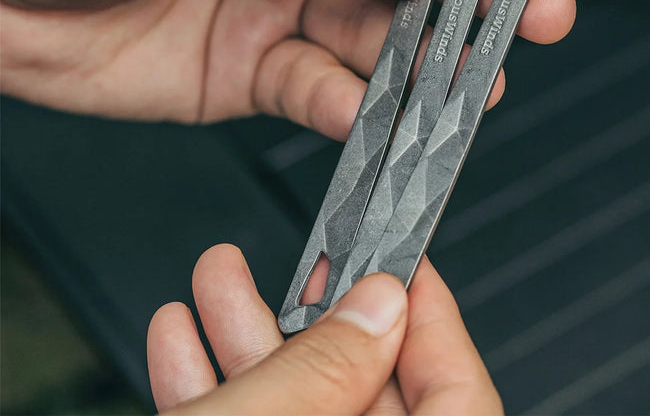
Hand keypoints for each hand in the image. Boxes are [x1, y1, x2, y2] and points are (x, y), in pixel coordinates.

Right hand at [147, 244, 502, 413]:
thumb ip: (332, 365)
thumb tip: (381, 302)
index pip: (460, 393)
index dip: (432, 317)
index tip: (400, 262)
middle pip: (363, 386)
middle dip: (313, 308)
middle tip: (299, 256)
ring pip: (293, 404)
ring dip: (246, 336)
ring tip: (217, 272)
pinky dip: (210, 387)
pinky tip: (180, 335)